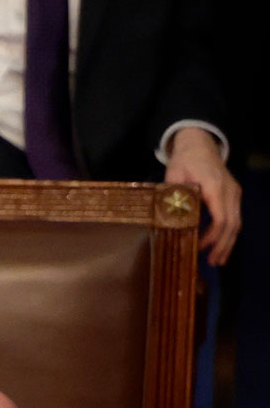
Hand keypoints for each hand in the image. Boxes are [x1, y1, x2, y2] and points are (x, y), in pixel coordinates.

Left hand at [165, 126, 241, 265]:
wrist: (199, 144)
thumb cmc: (184, 160)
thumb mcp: (173, 177)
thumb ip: (174, 196)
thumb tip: (170, 219)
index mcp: (215, 187)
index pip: (221, 217)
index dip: (212, 236)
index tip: (200, 248)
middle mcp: (230, 191)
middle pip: (232, 223)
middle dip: (223, 245)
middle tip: (213, 263)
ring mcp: (234, 193)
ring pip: (237, 222)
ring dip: (228, 242)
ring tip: (218, 260)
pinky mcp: (233, 195)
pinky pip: (234, 217)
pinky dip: (228, 233)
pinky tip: (220, 246)